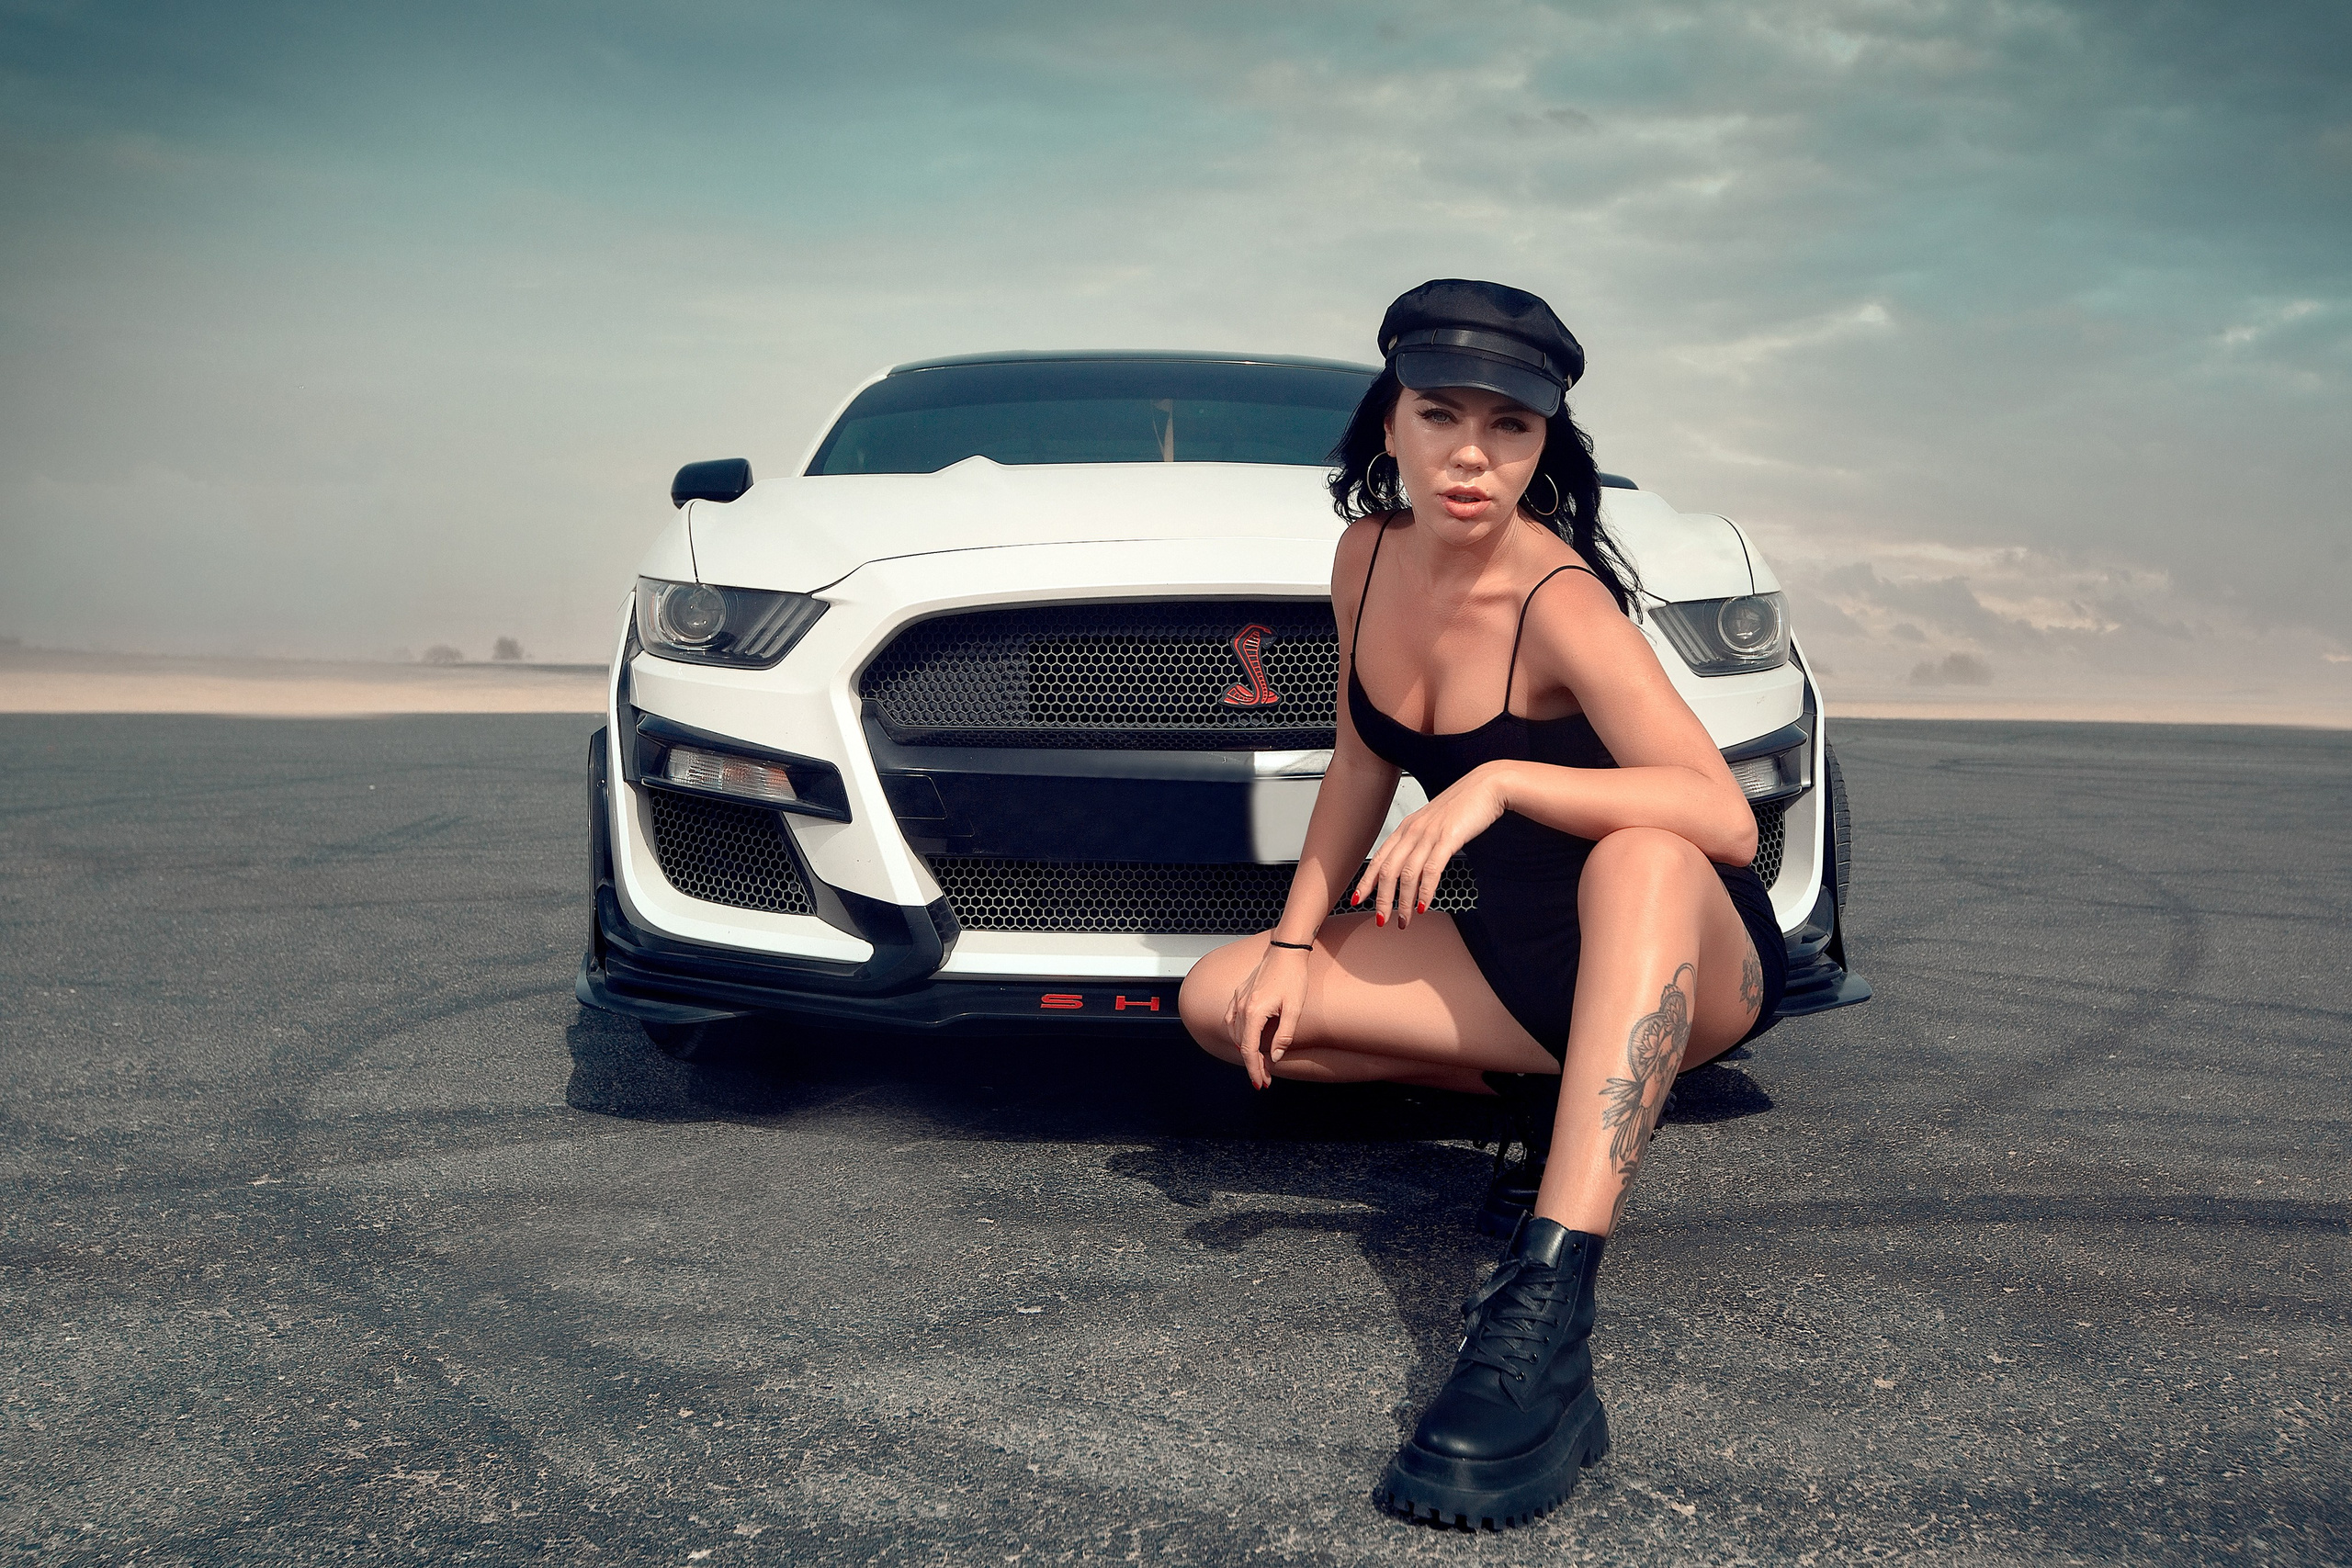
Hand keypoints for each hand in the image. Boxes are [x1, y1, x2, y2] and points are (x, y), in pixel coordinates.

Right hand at [1224, 941, 1310, 1089]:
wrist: (1286, 951)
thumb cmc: (1293, 977)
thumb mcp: (1294, 1008)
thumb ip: (1284, 1034)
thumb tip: (1275, 1056)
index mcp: (1253, 1012)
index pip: (1249, 1049)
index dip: (1254, 1069)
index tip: (1261, 1083)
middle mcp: (1241, 1007)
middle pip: (1241, 1044)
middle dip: (1252, 1064)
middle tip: (1264, 1079)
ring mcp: (1238, 999)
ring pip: (1234, 1032)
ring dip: (1244, 1049)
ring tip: (1258, 1061)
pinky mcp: (1239, 993)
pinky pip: (1230, 1018)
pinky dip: (1235, 1032)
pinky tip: (1243, 1038)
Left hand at [1353, 763, 1509, 927]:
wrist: (1486, 786)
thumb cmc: (1463, 806)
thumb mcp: (1434, 823)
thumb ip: (1422, 841)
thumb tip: (1415, 867)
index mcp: (1407, 827)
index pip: (1379, 858)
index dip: (1367, 881)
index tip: (1357, 899)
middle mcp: (1413, 831)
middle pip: (1388, 870)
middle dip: (1382, 899)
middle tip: (1382, 920)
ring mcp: (1429, 834)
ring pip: (1407, 874)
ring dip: (1403, 902)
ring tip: (1404, 920)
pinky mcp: (1448, 839)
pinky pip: (1431, 870)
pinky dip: (1425, 891)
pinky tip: (1424, 906)